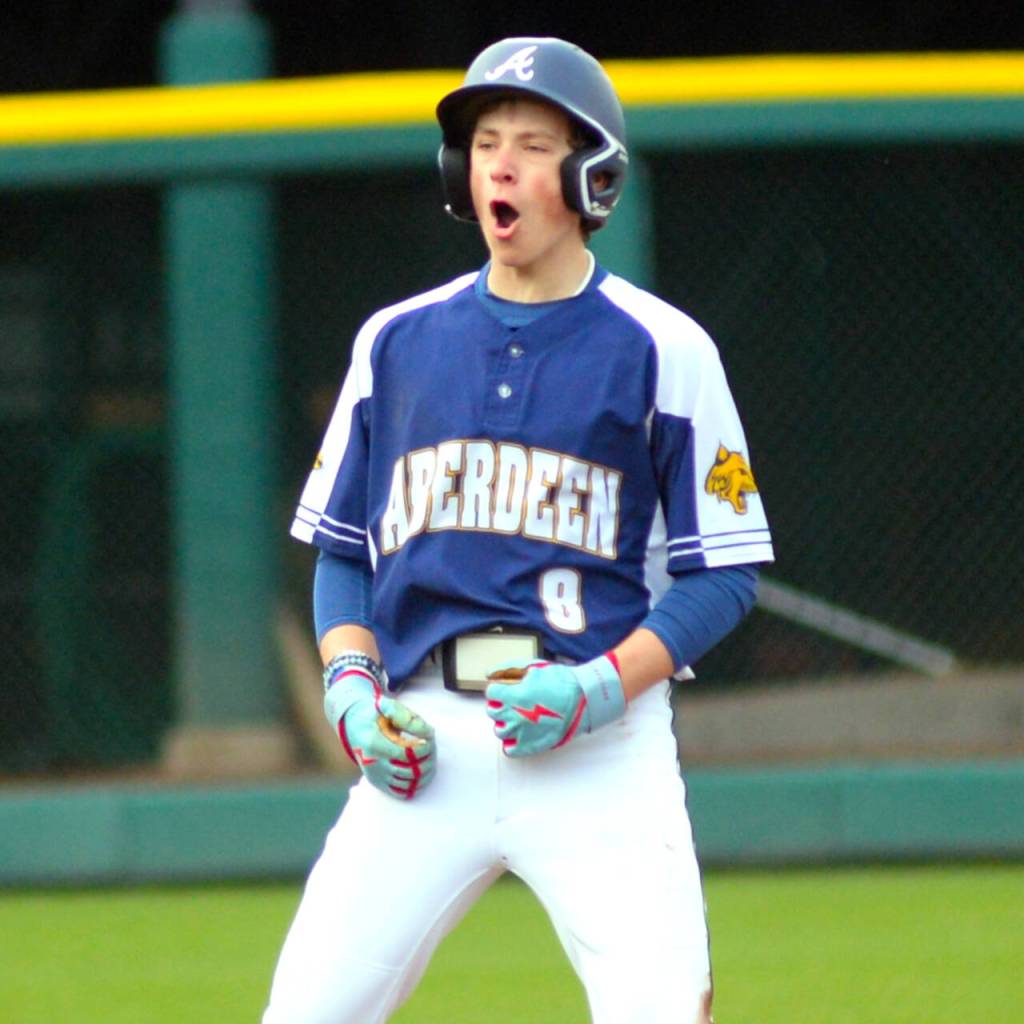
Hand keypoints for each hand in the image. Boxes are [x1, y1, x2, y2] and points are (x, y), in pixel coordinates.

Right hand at [324, 660, 435, 798]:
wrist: (353, 725)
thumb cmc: (373, 714)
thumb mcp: (386, 707)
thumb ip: (407, 717)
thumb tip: (429, 732)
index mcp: (373, 743)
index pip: (407, 754)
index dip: (424, 748)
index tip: (430, 738)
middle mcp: (373, 764)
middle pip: (410, 771)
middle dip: (428, 759)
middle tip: (432, 747)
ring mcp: (375, 776)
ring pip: (409, 783)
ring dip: (426, 772)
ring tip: (430, 758)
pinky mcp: (378, 783)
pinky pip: (401, 792)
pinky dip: (416, 786)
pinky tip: (423, 774)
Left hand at [484, 654, 625, 756]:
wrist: (583, 699)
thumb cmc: (560, 681)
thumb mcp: (534, 666)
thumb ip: (508, 667)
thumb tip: (489, 673)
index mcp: (513, 695)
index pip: (491, 693)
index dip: (498, 688)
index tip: (505, 689)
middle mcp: (514, 715)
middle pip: (492, 711)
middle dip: (499, 704)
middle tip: (511, 702)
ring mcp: (522, 732)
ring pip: (500, 730)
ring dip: (505, 723)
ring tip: (516, 718)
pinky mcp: (531, 746)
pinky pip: (510, 750)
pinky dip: (511, 743)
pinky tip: (519, 734)